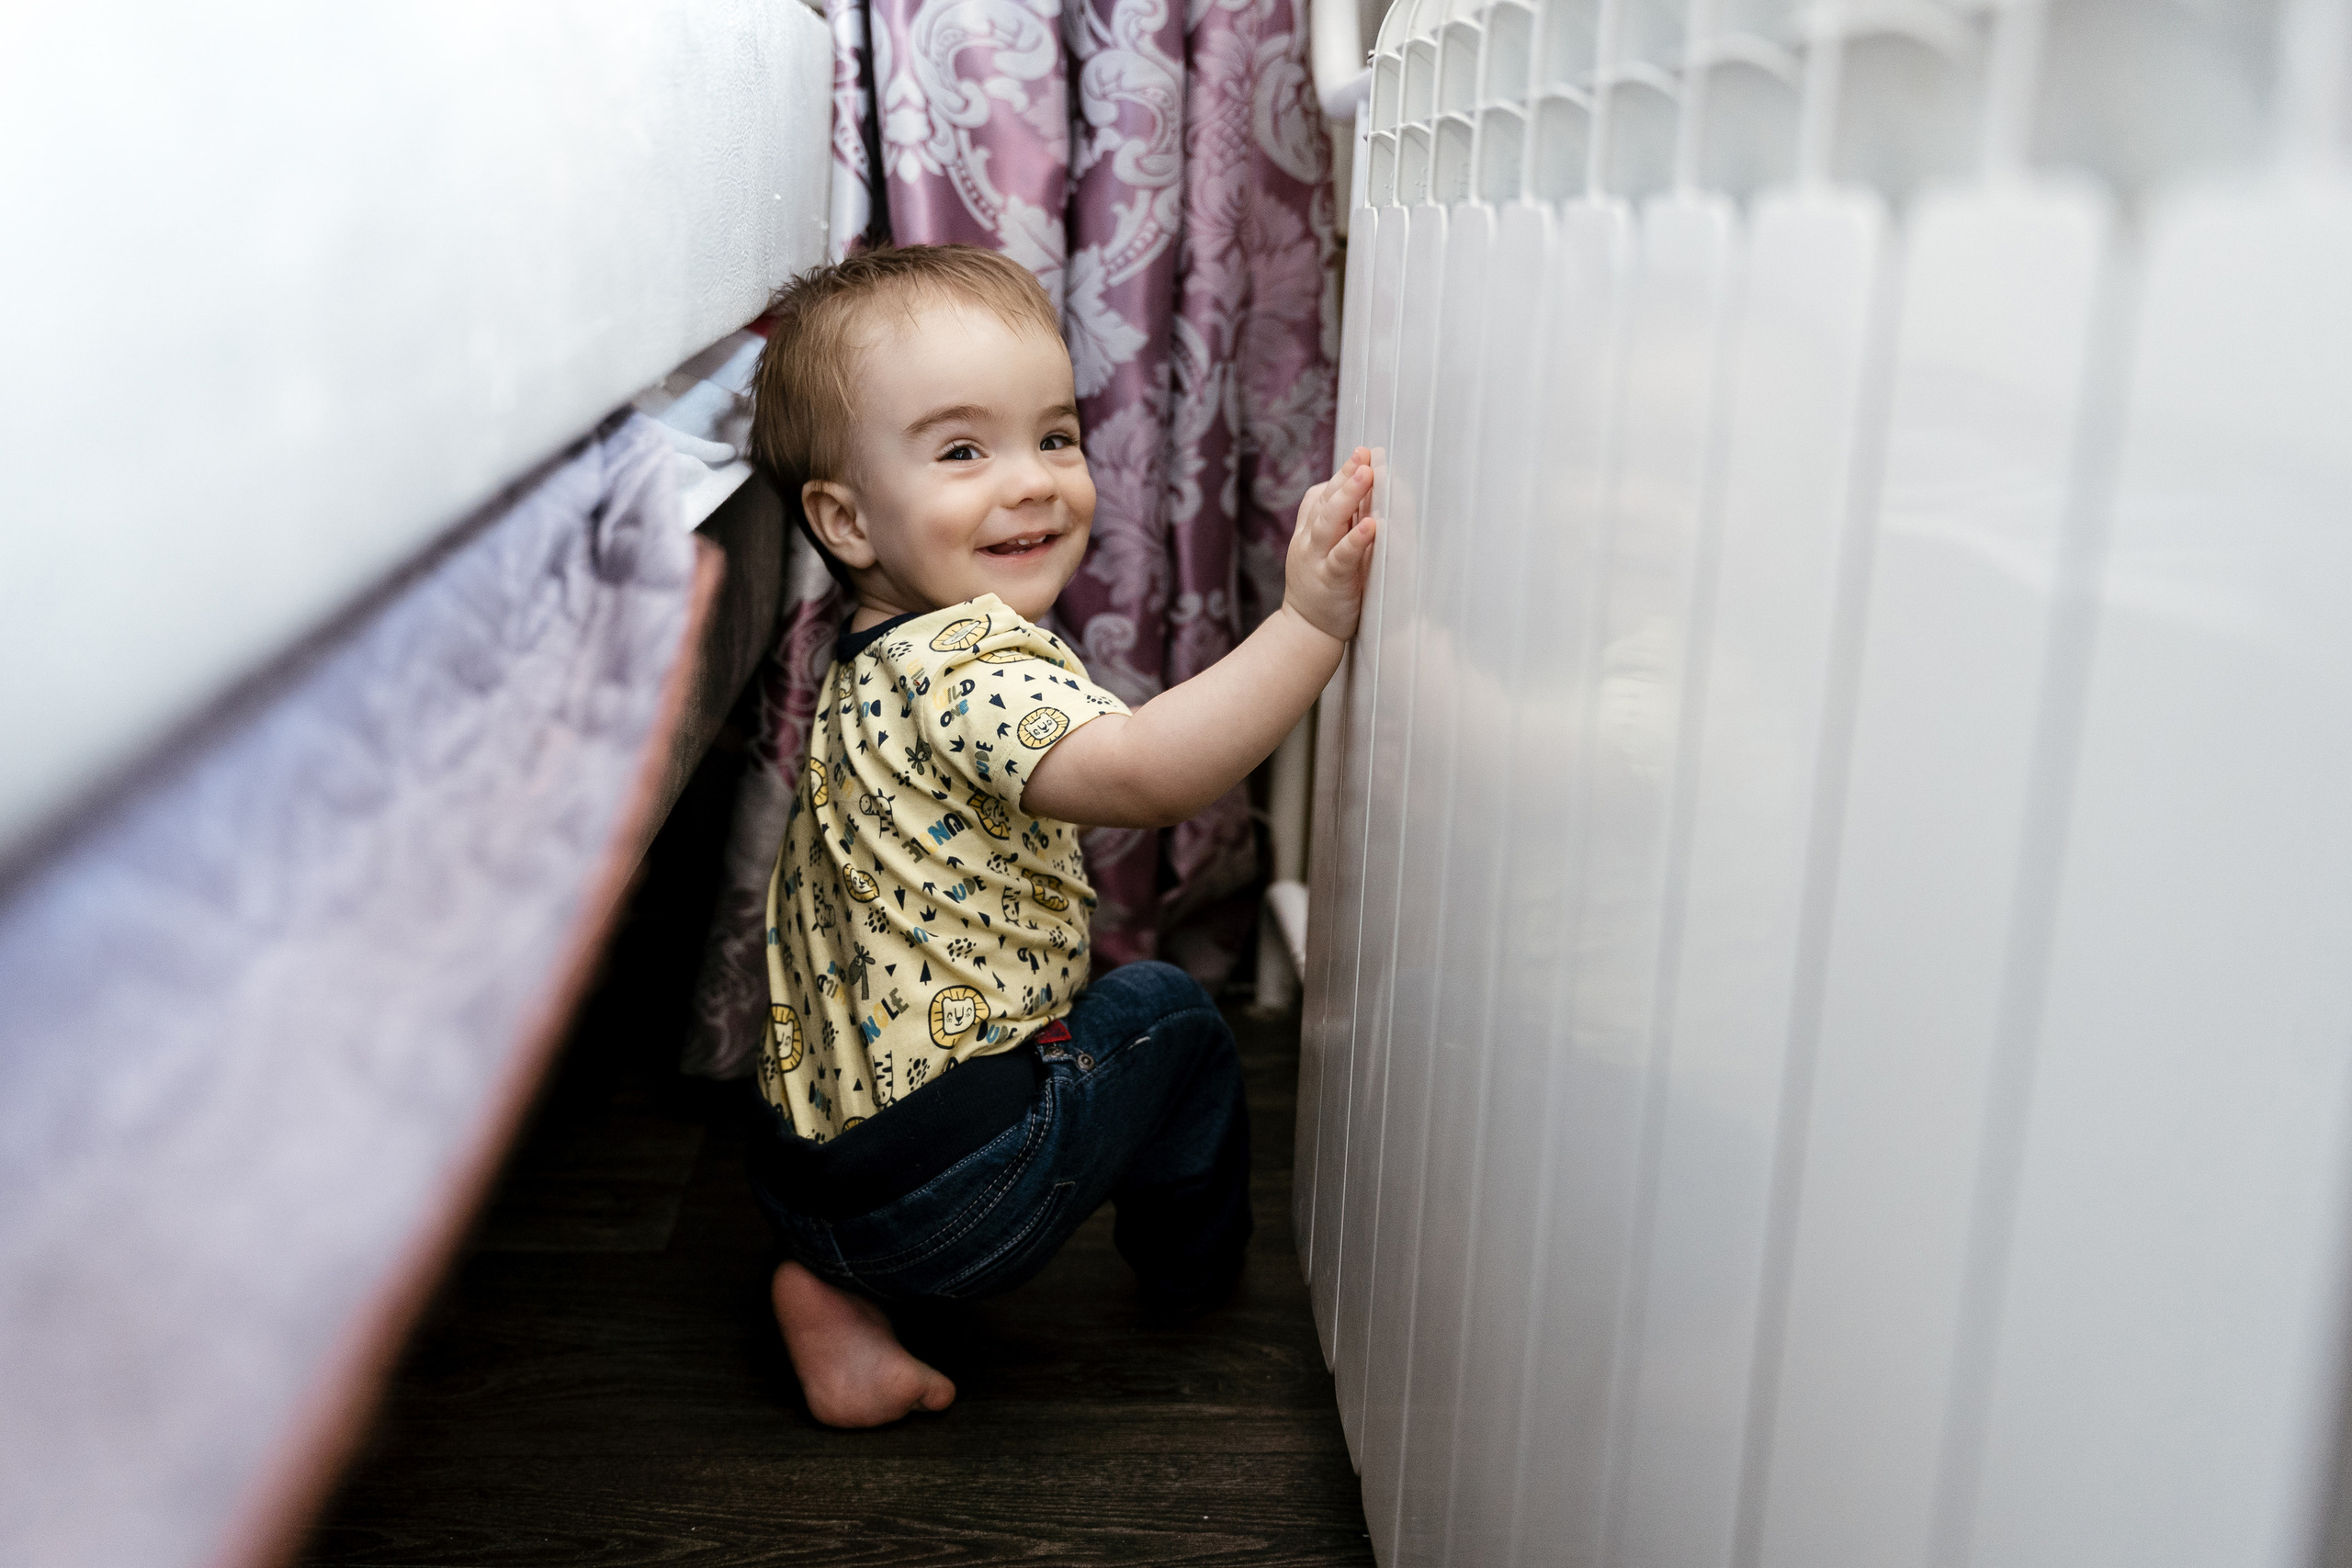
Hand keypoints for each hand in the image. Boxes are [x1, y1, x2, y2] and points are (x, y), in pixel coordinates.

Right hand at [1281, 447, 1379, 642]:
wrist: (1306, 630)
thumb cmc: (1323, 587)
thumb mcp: (1324, 550)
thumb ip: (1339, 523)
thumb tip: (1364, 493)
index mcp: (1309, 531)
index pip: (1322, 495)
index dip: (1341, 473)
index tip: (1362, 453)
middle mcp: (1309, 541)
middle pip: (1325, 501)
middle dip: (1345, 476)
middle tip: (1365, 454)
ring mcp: (1316, 560)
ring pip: (1328, 522)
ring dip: (1348, 496)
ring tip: (1367, 475)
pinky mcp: (1329, 581)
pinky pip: (1341, 557)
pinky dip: (1355, 540)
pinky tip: (1370, 526)